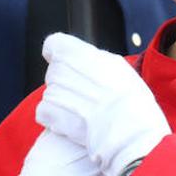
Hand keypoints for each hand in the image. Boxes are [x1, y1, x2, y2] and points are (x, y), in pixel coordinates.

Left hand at [36, 33, 169, 175]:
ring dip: (62, 103)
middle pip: (54, 72)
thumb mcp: (121, 70)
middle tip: (87, 97)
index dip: (58, 54)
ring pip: (50, 93)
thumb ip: (97, 61)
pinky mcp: (50, 113)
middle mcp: (66, 69)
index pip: (55, 44)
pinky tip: (75, 125)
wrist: (129, 132)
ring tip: (86, 114)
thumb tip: (87, 60)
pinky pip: (44, 112)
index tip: (66, 63)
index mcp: (84, 54)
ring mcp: (56, 91)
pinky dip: (54, 119)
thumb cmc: (132, 103)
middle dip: (66, 83)